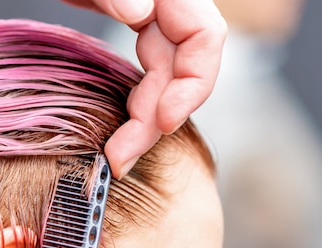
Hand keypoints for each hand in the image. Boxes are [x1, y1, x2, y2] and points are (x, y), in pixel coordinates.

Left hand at [63, 0, 226, 177]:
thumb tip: (141, 13)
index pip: (204, 39)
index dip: (190, 86)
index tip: (163, 121)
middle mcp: (169, 6)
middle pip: (182, 71)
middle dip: (155, 120)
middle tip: (121, 159)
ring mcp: (154, 18)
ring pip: (164, 78)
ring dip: (144, 121)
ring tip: (117, 155)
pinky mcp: (138, 29)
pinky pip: (148, 72)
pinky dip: (136, 103)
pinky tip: (122, 126)